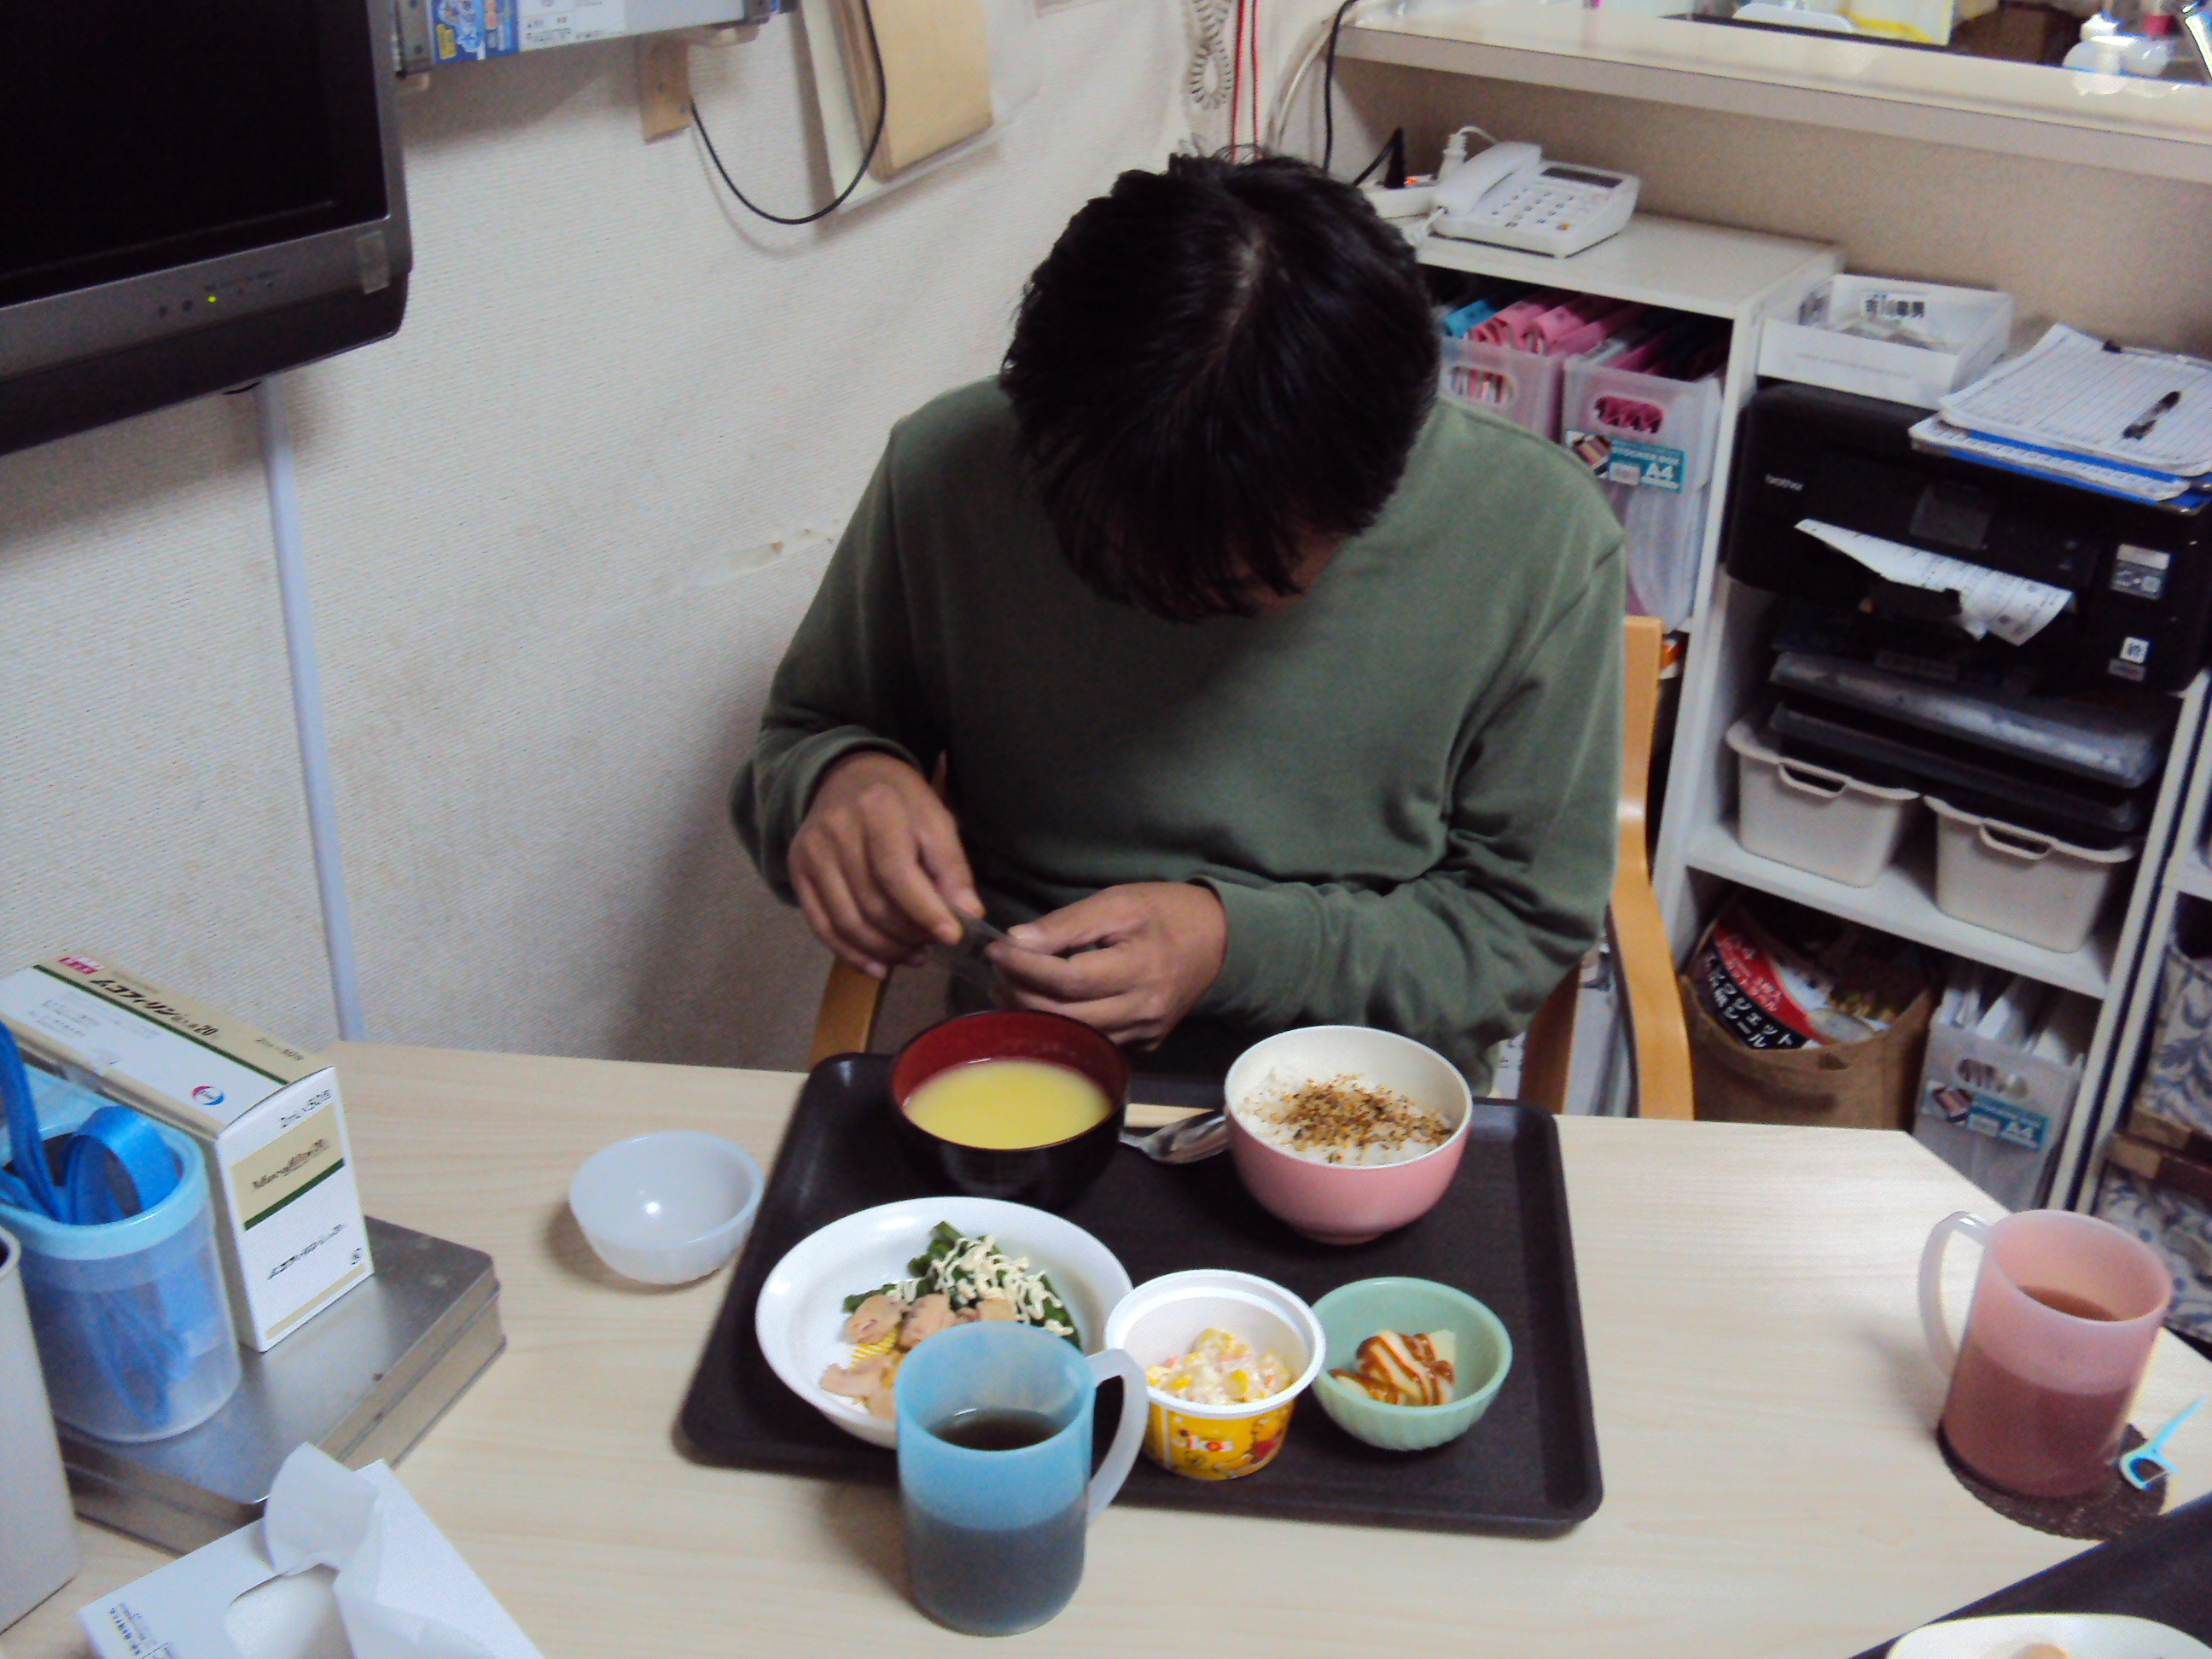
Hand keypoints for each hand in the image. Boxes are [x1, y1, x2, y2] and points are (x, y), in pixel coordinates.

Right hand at [790, 752, 981, 977]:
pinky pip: (822, 928)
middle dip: (909, 934)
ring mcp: (810, 854)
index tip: (953, 936)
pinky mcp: (797, 873)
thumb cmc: (900, 801)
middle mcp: (835, 831)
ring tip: (915, 956)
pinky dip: (853, 955)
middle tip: (934, 944)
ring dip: (886, 950)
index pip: (897, 871)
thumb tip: (969, 914)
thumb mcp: (935, 818)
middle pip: (872, 903)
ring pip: (848, 922)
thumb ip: (950, 864)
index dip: (926, 909)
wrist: (847, 777)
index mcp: (876, 808)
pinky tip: (881, 967)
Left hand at [989, 884, 1226, 1048]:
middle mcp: (1144, 1010)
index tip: (996, 951)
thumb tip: (1017, 941)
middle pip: (1066, 1015)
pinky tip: (1042, 1008)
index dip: (1026, 968)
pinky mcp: (1146, 1045)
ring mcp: (1146, 1033)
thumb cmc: (1166, 912)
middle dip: (1021, 994)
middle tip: (997, 973)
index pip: (1069, 979)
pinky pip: (1094, 1044)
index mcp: (1140, 969)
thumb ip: (1067, 923)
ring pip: (1076, 1038)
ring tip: (1009, 990)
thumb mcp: (1118, 903)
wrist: (1219, 941)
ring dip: (1035, 1017)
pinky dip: (1062, 1029)